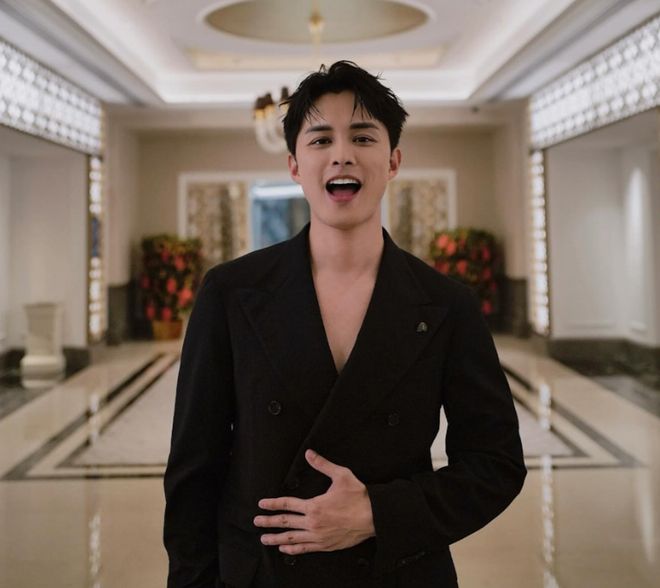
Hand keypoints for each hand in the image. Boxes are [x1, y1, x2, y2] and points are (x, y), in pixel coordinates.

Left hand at [254, 449, 374, 554]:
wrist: (374, 517)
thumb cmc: (358, 496)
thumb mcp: (341, 476)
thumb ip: (323, 465)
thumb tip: (309, 453)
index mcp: (314, 505)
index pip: (288, 504)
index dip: (273, 504)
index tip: (262, 504)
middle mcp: (313, 523)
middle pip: (285, 523)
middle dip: (269, 522)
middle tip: (256, 522)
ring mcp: (318, 536)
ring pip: (292, 539)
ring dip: (276, 539)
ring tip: (264, 539)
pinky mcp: (326, 546)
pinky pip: (305, 549)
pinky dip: (293, 550)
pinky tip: (284, 549)